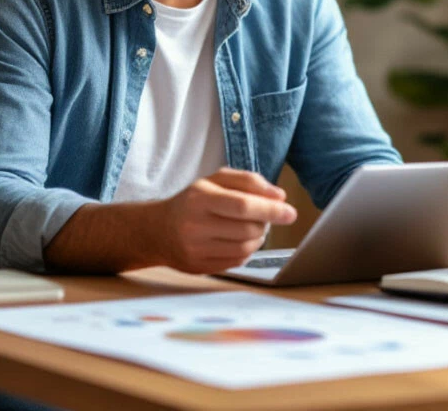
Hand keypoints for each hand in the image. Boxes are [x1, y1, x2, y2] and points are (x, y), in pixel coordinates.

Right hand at [157, 168, 296, 273]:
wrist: (157, 230)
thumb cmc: (193, 200)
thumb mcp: (216, 180)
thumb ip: (249, 181)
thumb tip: (279, 196)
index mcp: (200, 198)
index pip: (243, 206)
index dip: (271, 210)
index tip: (291, 213)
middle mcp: (195, 225)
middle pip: (248, 229)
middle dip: (265, 223)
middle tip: (264, 217)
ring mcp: (196, 249)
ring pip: (246, 247)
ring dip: (258, 238)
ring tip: (252, 228)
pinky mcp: (199, 267)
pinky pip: (237, 261)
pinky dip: (247, 250)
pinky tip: (239, 241)